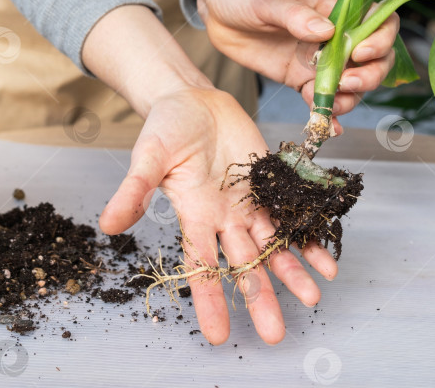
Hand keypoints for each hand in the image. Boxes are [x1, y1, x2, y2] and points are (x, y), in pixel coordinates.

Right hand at [99, 87, 337, 344]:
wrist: (194, 99)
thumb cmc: (166, 127)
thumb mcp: (147, 156)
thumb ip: (133, 190)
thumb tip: (107, 225)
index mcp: (194, 215)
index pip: (202, 265)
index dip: (210, 299)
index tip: (218, 335)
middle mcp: (223, 218)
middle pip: (244, 265)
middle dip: (260, 298)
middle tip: (275, 334)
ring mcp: (248, 203)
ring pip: (273, 246)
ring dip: (291, 273)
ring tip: (313, 298)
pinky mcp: (269, 184)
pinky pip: (291, 215)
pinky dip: (308, 237)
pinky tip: (326, 259)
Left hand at [195, 0, 399, 133]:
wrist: (217, 10)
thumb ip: (296, 15)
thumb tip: (326, 32)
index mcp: (334, 8)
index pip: (377, 21)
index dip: (380, 39)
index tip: (359, 53)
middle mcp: (333, 36)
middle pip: (373, 60)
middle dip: (368, 76)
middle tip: (345, 84)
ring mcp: (318, 60)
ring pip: (351, 85)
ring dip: (348, 99)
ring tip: (327, 105)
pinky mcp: (300, 79)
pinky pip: (321, 99)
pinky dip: (326, 115)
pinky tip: (326, 128)